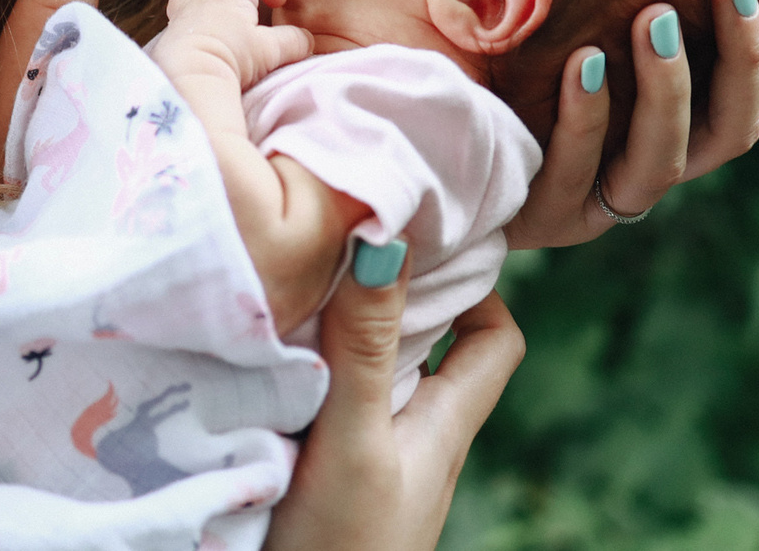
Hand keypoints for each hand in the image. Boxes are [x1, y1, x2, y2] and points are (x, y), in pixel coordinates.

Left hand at [155, 0, 312, 91]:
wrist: (186, 81)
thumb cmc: (229, 58)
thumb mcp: (271, 51)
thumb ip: (293, 41)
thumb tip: (307, 41)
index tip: (277, 2)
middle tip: (255, 23)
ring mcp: (182, 14)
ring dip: (212, 6)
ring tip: (225, 28)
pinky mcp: (169, 37)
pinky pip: (182, 20)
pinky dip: (195, 27)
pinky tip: (206, 47)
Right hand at [267, 263, 523, 550]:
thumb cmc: (341, 548)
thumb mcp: (355, 438)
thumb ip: (366, 347)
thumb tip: (388, 238)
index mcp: (445, 424)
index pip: (496, 339)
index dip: (475, 285)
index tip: (424, 239)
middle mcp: (415, 439)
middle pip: (428, 346)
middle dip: (394, 291)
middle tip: (343, 238)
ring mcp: (369, 463)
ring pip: (371, 374)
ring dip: (341, 331)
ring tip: (296, 282)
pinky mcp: (322, 482)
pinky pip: (326, 406)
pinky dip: (305, 371)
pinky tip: (262, 353)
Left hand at [503, 0, 758, 247]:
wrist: (432, 145)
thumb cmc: (500, 57)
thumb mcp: (555, 8)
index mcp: (675, 118)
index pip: (743, 71)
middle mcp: (651, 162)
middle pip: (731, 124)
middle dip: (740, 51)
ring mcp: (600, 197)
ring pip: (662, 159)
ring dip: (667, 86)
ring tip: (651, 15)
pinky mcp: (544, 214)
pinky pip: (574, 171)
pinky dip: (586, 117)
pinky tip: (583, 62)